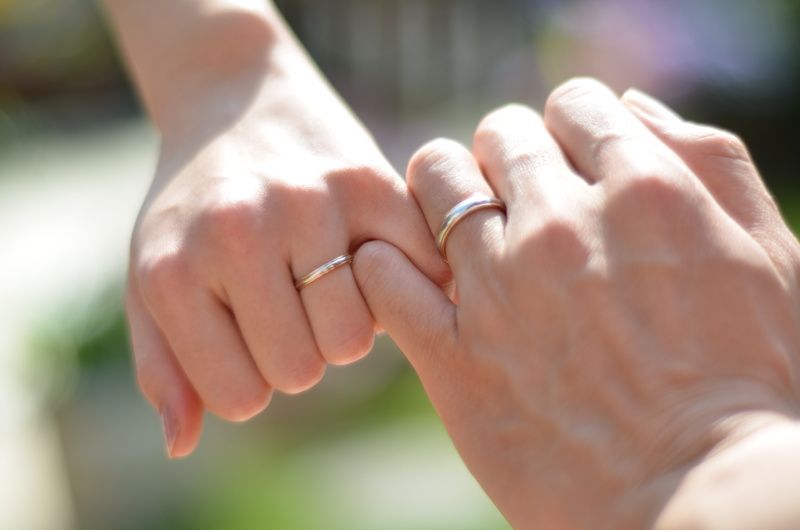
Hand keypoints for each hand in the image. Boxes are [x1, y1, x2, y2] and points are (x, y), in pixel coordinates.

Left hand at [124, 7, 446, 457]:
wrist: (235, 98)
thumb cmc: (193, 209)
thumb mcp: (153, 281)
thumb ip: (163, 367)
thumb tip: (182, 445)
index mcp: (174, 271)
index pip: (241, 398)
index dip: (251, 380)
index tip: (250, 339)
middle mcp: (241, 233)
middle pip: (304, 370)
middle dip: (300, 353)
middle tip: (291, 310)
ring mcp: (312, 203)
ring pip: (356, 336)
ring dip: (346, 325)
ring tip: (327, 285)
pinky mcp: (371, 181)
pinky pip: (410, 277)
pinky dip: (403, 283)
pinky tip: (376, 260)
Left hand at [353, 78, 799, 527]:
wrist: (704, 499)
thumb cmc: (752, 382)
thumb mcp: (772, 256)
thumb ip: (710, 163)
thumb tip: (634, 108)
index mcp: (644, 192)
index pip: (574, 104)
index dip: (569, 125)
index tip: (570, 158)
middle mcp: (561, 224)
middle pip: (498, 134)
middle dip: (506, 154)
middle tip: (517, 197)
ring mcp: (499, 289)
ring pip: (431, 179)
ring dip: (441, 191)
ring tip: (461, 228)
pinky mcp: (453, 356)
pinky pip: (383, 275)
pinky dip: (385, 263)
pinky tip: (408, 276)